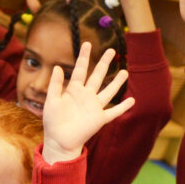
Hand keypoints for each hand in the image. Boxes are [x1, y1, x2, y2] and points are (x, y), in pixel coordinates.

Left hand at [42, 44, 135, 162]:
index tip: (87, 43)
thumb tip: (58, 66)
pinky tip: (132, 101)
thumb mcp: (51, 101)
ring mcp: (94, 107)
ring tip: (125, 71)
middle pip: (97, 76)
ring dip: (116, 82)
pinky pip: (113, 112)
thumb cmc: (52, 121)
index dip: (83, 57)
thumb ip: (55, 84)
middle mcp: (86, 96)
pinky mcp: (99, 119)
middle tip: (112, 50)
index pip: (80, 69)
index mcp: (73, 90)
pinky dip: (123, 107)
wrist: (58, 140)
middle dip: (104, 63)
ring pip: (108, 91)